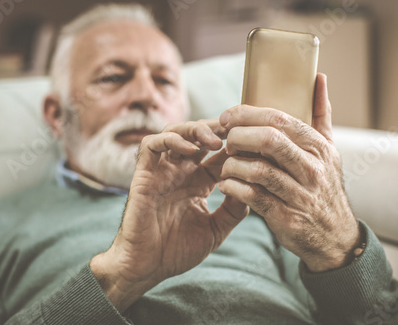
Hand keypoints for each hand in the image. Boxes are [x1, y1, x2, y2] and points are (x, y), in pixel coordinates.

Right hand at [91, 120, 247, 310]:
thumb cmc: (177, 251)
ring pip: (176, 131)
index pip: (219, 153)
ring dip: (196, 130)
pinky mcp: (143, 174)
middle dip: (218, 128)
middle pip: (199, 135)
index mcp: (198, 182)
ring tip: (216, 141)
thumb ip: (234, 210)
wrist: (147, 268)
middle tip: (237, 129)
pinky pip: (152, 145)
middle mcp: (181, 171)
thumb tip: (254, 187)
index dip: (236, 145)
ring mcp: (161, 171)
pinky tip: (190, 150)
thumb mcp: (216, 229)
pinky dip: (171, 140)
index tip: (254, 142)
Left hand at [217, 73, 359, 272]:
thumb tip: (319, 78)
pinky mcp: (286, 217)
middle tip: (225, 140)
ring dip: (233, 164)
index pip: (279, 120)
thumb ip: (321, 115)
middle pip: (268, 140)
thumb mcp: (329, 150)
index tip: (227, 117)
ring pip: (258, 170)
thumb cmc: (324, 186)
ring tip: (225, 164)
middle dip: (238, 136)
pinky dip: (234, 188)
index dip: (247, 114)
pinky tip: (227, 185)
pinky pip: (253, 197)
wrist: (335, 236)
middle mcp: (312, 169)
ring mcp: (300, 194)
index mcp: (318, 147)